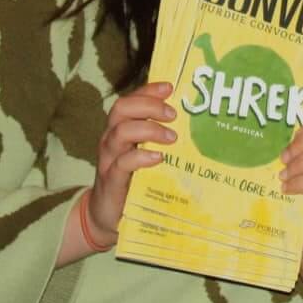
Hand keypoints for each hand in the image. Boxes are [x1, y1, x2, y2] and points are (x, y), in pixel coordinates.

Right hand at [90, 80, 176, 238]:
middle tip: (173, 115)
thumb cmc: (133, 179)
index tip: (170, 87)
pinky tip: (158, 158)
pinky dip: (140, 157)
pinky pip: (122, 163)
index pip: (130, 100)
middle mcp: (112, 139)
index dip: (148, 91)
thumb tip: (195, 123)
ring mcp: (109, 159)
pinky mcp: (111, 181)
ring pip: (120, 132)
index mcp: (121, 129)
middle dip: (149, 106)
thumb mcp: (145, 153)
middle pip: (121, 109)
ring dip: (149, 129)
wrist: (107, 215)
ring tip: (172, 138)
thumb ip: (161, 137)